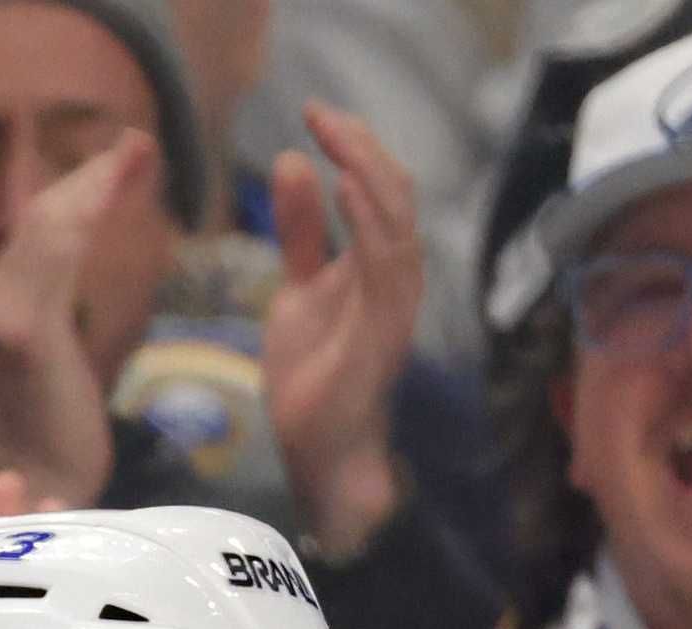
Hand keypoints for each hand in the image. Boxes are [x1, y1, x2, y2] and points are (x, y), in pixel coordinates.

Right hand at [0, 136, 173, 512]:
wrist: (40, 494)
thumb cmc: (53, 437)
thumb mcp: (53, 360)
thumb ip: (53, 306)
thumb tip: (70, 261)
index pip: (34, 231)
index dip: (77, 190)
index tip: (124, 158)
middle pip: (39, 220)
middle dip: (90, 177)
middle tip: (139, 146)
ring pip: (46, 227)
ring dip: (94, 185)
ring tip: (138, 153)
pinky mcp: (20, 332)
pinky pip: (55, 255)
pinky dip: (87, 211)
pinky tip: (118, 185)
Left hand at [256, 106, 426, 563]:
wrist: (317, 453)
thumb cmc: (315, 375)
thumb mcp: (298, 289)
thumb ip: (300, 232)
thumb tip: (294, 163)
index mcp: (378, 265)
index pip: (380, 190)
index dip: (355, 147)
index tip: (315, 112)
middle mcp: (396, 280)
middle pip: (395, 195)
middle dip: (362, 148)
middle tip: (320, 113)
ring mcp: (395, 308)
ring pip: (398, 224)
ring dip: (368, 174)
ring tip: (335, 136)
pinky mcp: (383, 336)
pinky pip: (387, 268)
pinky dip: (370, 224)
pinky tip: (347, 190)